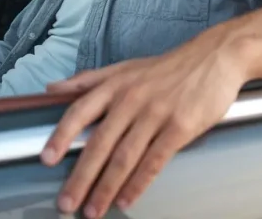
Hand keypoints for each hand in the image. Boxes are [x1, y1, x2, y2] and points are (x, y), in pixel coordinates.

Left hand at [40, 37, 247, 217]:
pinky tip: (126, 200)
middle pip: (99, 143)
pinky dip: (138, 184)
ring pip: (124, 157)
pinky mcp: (180, 127)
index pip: (80, 111)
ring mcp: (156, 114)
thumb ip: (88, 80)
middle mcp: (131, 99)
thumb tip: (52, 89)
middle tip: (66, 202)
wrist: (215, 57)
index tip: (46, 159)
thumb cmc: (168, 67)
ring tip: (93, 211)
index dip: (61, 136)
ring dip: (106, 188)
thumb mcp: (125, 66)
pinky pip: (154, 161)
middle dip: (81, 177)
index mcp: (115, 85)